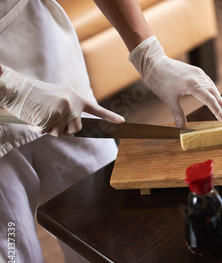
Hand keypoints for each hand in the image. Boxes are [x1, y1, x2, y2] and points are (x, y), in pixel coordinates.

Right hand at [0, 65, 124, 135]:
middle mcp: (72, 104)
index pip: (95, 109)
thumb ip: (68, 111)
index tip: (122, 122)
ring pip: (60, 133)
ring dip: (49, 129)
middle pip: (75, 129)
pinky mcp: (52, 117)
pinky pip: (46, 132)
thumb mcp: (56, 98)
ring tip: (40, 114)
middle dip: (63, 129)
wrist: (17, 88)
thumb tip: (72, 128)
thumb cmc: (34, 95)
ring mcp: (63, 111)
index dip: (109, 116)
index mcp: (75, 97)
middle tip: (49, 118)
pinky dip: (37, 128)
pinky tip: (33, 116)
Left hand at [129, 36, 221, 127]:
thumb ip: (178, 114)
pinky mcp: (198, 73)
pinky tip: (218, 101)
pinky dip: (215, 94)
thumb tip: (182, 129)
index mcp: (193, 85)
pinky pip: (209, 85)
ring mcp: (199, 74)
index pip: (211, 101)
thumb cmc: (159, 80)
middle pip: (217, 96)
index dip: (219, 113)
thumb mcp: (168, 99)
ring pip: (214, 90)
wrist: (154, 62)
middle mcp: (199, 78)